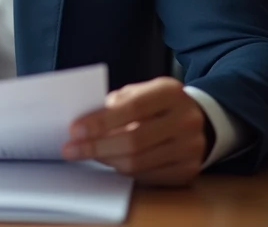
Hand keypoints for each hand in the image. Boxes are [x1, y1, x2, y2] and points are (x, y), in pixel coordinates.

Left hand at [62, 76, 207, 186]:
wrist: (197, 119)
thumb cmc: (157, 104)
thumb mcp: (140, 92)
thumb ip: (115, 103)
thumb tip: (82, 125)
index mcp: (170, 92)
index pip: (133, 108)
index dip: (101, 121)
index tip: (74, 130)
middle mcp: (186, 120)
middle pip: (134, 140)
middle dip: (97, 146)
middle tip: (71, 149)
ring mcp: (191, 148)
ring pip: (138, 162)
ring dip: (106, 160)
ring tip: (87, 155)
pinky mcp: (189, 170)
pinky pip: (147, 176)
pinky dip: (124, 171)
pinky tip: (110, 162)